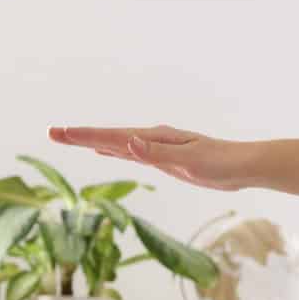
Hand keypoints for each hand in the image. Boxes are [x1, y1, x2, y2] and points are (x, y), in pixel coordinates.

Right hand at [45, 125, 255, 190]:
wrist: (245, 166)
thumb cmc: (221, 163)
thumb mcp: (188, 161)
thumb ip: (157, 153)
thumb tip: (128, 143)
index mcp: (155, 138)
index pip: (112, 137)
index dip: (84, 136)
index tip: (59, 133)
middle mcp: (153, 139)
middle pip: (109, 137)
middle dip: (81, 136)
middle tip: (53, 133)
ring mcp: (158, 148)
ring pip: (118, 143)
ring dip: (94, 141)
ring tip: (71, 139)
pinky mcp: (165, 159)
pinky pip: (131, 153)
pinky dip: (114, 151)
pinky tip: (107, 152)